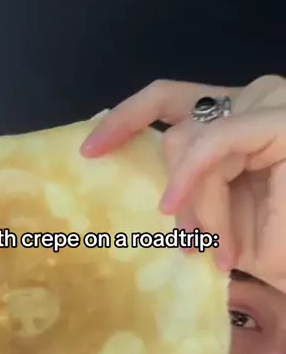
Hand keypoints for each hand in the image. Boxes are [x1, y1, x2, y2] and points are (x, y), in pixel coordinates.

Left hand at [80, 76, 285, 292]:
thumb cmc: (280, 246)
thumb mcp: (219, 218)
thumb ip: (187, 194)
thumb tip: (141, 196)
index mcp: (231, 121)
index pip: (166, 102)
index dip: (124, 119)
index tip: (87, 153)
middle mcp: (248, 103)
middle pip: (176, 134)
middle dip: (176, 197)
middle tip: (189, 245)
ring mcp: (266, 105)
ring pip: (191, 145)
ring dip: (199, 208)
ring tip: (221, 252)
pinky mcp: (279, 121)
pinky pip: (215, 146)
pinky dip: (197, 182)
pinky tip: (189, 216)